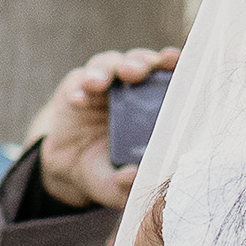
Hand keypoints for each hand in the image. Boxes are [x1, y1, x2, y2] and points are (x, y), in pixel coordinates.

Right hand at [36, 46, 175, 211]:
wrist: (70, 170)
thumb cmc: (107, 171)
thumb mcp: (117, 185)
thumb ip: (126, 185)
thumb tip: (132, 176)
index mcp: (153, 105)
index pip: (168, 76)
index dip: (173, 64)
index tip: (174, 60)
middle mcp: (130, 88)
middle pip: (138, 62)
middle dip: (139, 62)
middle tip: (136, 72)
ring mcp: (101, 86)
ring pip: (108, 65)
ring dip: (106, 70)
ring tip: (99, 84)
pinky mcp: (75, 89)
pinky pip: (77, 82)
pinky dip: (78, 88)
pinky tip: (79, 99)